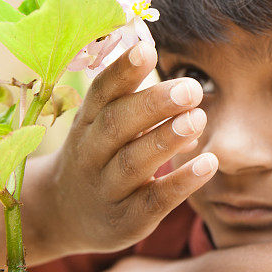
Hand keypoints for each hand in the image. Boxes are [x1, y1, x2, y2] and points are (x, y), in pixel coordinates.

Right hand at [41, 42, 217, 254]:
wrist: (61, 214)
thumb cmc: (99, 157)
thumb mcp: (106, 127)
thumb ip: (141, 109)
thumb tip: (189, 101)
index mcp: (87, 122)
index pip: (101, 93)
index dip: (122, 71)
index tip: (147, 50)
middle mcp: (90, 153)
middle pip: (117, 124)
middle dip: (153, 104)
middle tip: (190, 88)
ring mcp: (105, 189)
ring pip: (133, 162)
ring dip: (167, 139)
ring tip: (199, 118)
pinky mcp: (125, 221)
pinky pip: (153, 201)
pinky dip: (182, 182)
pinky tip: (210, 163)